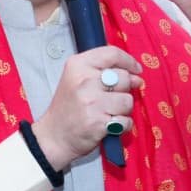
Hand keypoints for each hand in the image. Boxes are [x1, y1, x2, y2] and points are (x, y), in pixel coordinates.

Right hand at [32, 46, 143, 170]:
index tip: (135, 70)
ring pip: (128, 100)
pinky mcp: (98, 123)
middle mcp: (84, 81)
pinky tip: (109, 125)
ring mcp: (92, 102)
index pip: (112, 54)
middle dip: (124, 90)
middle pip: (124, 78)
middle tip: (111, 98)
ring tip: (108, 113)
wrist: (54, 136)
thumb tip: (137, 76)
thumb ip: (104, 72)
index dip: (129, 61)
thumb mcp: (77, 79)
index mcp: (77, 66)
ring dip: (123, 109)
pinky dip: (122, 125)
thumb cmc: (68, 108)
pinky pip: (126, 121)